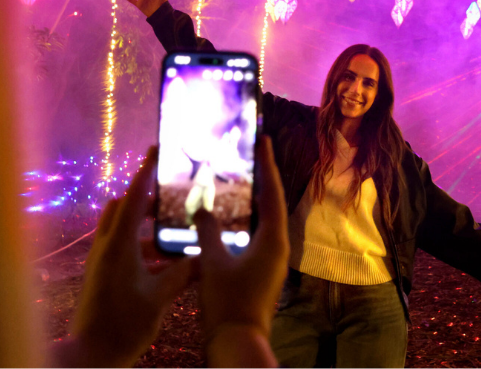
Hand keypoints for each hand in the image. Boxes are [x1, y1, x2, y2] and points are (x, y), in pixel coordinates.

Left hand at [54, 147, 193, 367]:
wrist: (90, 354)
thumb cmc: (123, 324)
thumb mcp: (160, 297)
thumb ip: (183, 273)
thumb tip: (204, 258)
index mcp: (120, 244)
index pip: (134, 197)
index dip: (146, 172)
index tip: (155, 149)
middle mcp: (106, 246)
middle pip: (123, 206)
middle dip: (145, 196)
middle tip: (170, 194)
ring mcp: (100, 260)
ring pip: (119, 226)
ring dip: (141, 221)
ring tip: (168, 225)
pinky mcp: (100, 273)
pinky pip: (119, 245)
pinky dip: (138, 242)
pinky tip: (159, 258)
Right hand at [194, 136, 289, 366]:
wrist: (237, 341)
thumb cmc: (227, 302)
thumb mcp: (212, 262)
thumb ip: (207, 231)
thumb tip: (201, 209)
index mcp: (273, 240)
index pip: (271, 192)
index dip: (267, 164)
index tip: (264, 139)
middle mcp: (279, 247)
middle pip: (272, 203)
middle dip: (263, 177)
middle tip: (254, 152)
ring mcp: (274, 260)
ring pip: (266, 219)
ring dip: (256, 198)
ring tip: (244, 176)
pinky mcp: (265, 270)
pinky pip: (259, 234)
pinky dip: (249, 218)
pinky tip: (235, 216)